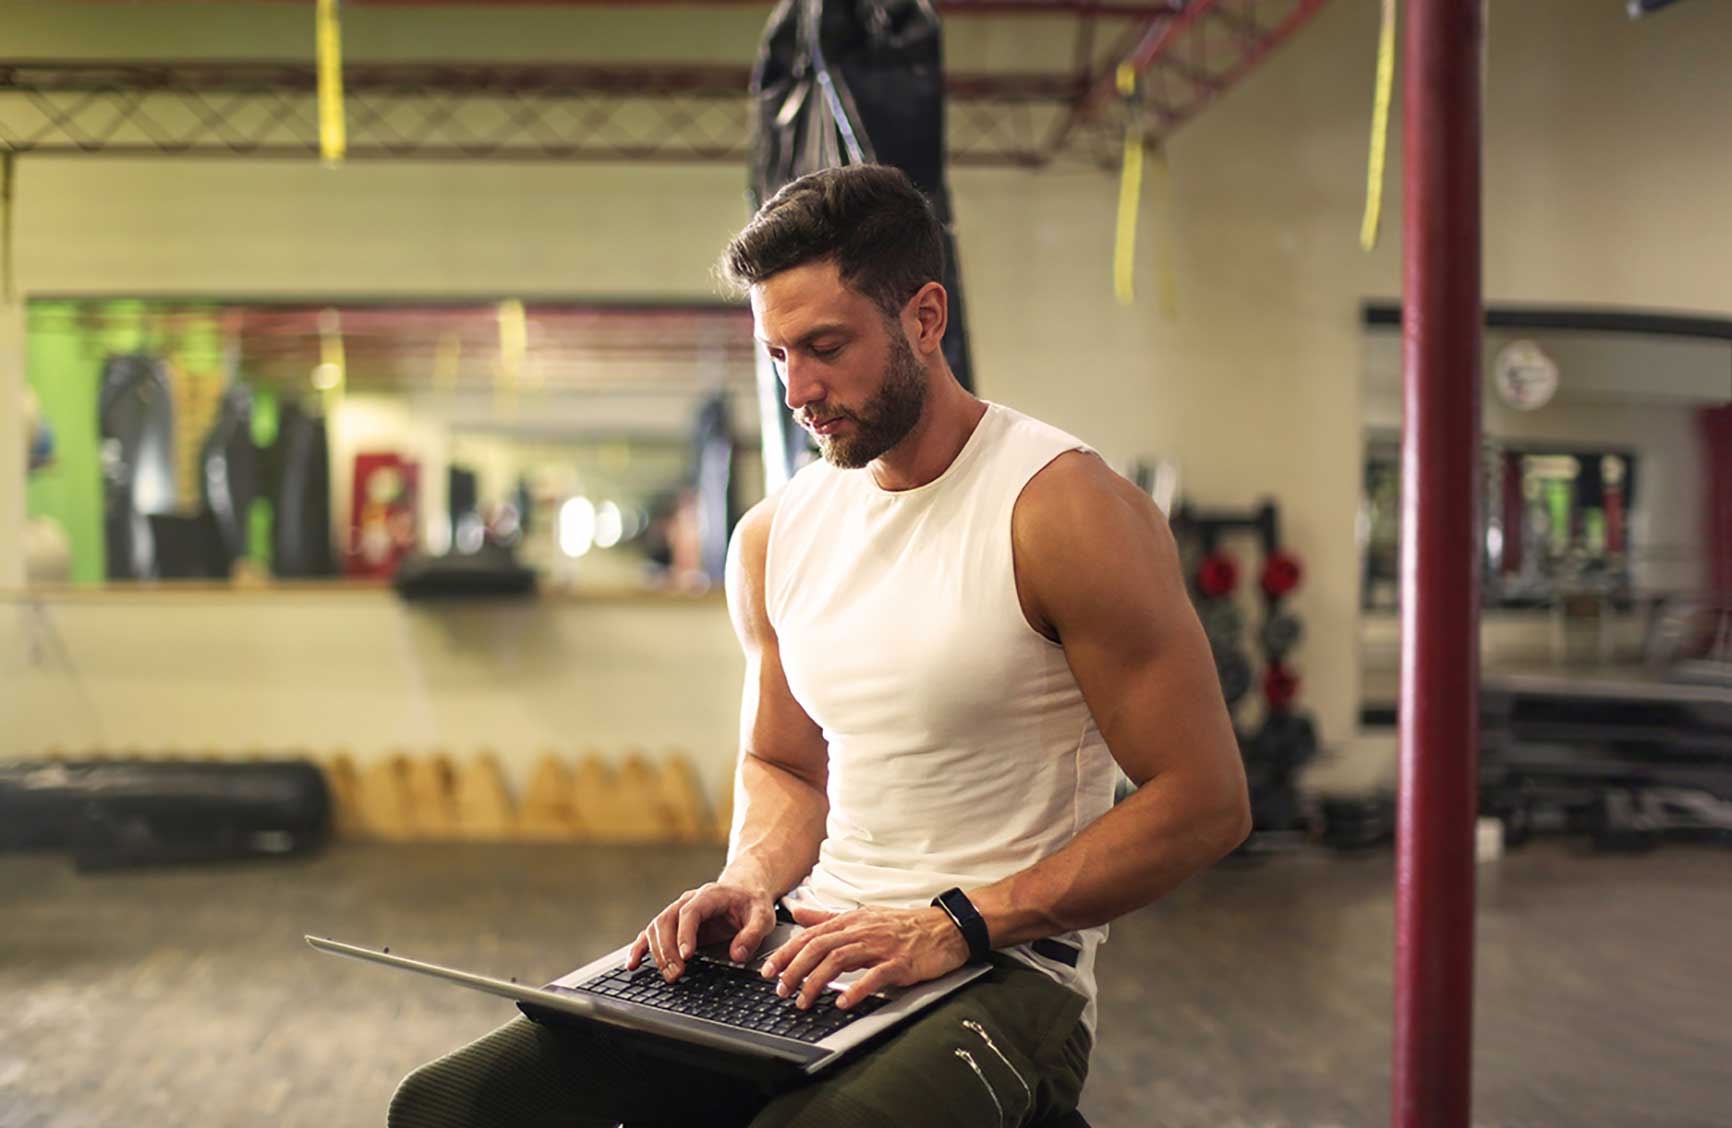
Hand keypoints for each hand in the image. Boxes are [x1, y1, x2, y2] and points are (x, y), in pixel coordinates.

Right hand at [625, 882, 775, 982]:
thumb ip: (752, 935)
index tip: (687, 955)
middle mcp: (689, 901)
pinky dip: (640, 948)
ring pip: (656, 927)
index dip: (685, 933)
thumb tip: (737, 955)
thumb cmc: (753, 903)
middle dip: (668, 949)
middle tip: (677, 974)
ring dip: (657, 952)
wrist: (744, 890)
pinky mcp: (674, 924)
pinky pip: (651, 933)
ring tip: (669, 975)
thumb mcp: (763, 916)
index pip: (690, 912)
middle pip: (667, 920)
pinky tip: (633, 964)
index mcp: (710, 895)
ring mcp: (678, 911)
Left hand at [759, 904, 969, 1010]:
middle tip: (780, 990)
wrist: (946, 927)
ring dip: (817, 982)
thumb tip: (797, 911)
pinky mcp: (900, 962)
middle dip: (794, 969)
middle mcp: (862, 930)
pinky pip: (875, 975)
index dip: (786, 953)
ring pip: (840, 959)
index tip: (768, 971)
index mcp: (851, 921)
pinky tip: (843, 1002)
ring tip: (804, 1001)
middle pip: (819, 947)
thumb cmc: (903, 925)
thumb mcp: (862, 916)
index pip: (811, 935)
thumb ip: (827, 917)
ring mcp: (881, 946)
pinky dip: (857, 989)